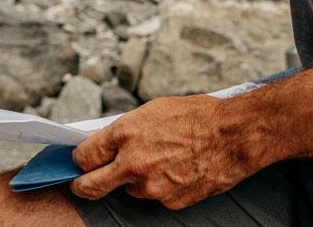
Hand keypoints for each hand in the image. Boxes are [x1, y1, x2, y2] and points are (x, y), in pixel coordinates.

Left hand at [69, 95, 254, 209]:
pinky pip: (154, 196)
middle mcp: (133, 163)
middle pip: (91, 186)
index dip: (80, 159)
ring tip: (159, 160)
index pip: (85, 155)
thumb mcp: (154, 110)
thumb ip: (127, 128)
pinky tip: (175, 169)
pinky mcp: (168, 202)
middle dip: (82, 185)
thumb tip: (108, 141)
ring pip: (128, 190)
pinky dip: (159, 186)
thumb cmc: (197, 115)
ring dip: (134, 180)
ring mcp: (150, 187)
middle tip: (82, 182)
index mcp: (126, 133)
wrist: (232, 136)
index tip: (80, 161)